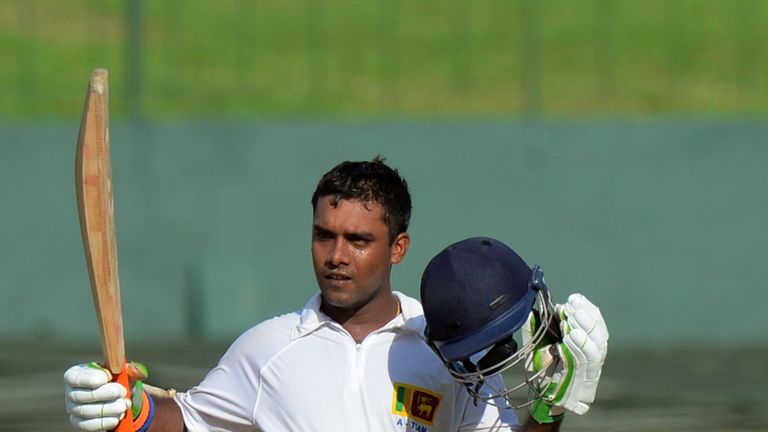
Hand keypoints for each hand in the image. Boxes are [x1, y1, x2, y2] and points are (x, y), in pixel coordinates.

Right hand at [64, 361, 151, 430]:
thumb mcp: (122, 371)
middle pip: (80, 396)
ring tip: (123, 404)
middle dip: (104, 394)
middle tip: (121, 391)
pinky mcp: (79, 422)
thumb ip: (129, 369)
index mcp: (76, 374)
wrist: (116, 396)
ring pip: (86, 411)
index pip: (74, 377)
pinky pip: (88, 425)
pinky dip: (105, 422)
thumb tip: (134, 370)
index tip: (107, 377)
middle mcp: (71, 392)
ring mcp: (73, 408)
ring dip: (108, 408)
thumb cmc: (115, 379)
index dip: (88, 378)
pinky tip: (118, 417)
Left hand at [523, 293, 608, 422]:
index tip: (573, 299)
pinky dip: (582, 346)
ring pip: (597, 342)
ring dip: (585, 327)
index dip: (585, 307)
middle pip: (598, 329)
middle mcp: (591, 349)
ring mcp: (592, 363)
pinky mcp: (589, 376)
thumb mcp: (535, 343)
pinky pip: (590, 359)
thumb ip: (533, 326)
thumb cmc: (542, 369)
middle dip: (585, 314)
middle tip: (572, 305)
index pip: (592, 319)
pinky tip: (574, 335)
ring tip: (572, 316)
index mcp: (582, 338)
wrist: (544, 396)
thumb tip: (532, 307)